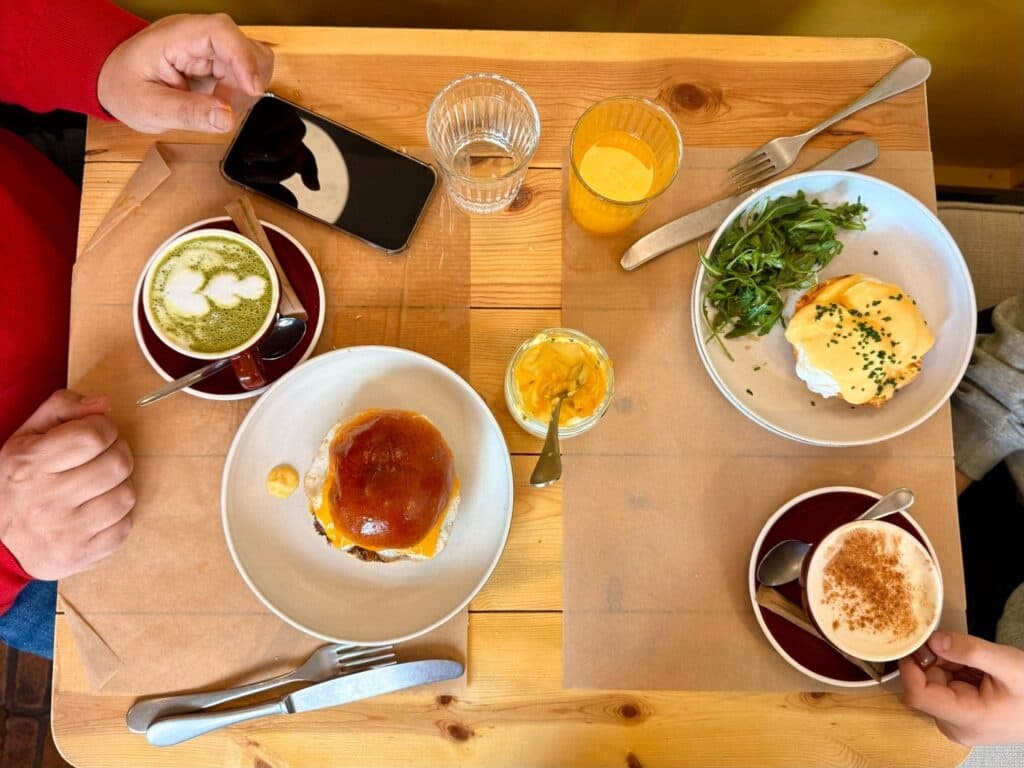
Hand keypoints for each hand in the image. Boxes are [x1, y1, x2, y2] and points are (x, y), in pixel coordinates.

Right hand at [0, 391, 135, 579]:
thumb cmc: (17, 482)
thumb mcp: (25, 438)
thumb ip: (61, 408)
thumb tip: (103, 404)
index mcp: (28, 464)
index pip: (92, 436)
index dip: (105, 427)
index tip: (98, 432)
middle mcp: (45, 499)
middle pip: (117, 464)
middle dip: (117, 453)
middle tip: (103, 457)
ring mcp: (64, 531)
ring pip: (126, 495)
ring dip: (120, 485)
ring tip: (100, 484)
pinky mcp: (81, 554)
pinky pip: (124, 526)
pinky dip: (118, 515)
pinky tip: (98, 510)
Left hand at [97, 13, 273, 133]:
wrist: (115, 79)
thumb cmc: (125, 87)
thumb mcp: (148, 108)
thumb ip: (186, 113)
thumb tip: (227, 118)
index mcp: (176, 36)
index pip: (221, 33)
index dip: (244, 59)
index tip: (253, 90)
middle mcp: (198, 36)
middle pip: (245, 49)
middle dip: (243, 85)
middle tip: (220, 109)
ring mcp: (211, 47)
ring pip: (253, 61)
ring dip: (245, 90)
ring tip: (217, 106)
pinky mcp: (219, 61)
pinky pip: (246, 73)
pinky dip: (242, 93)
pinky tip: (221, 103)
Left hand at [900, 631, 1023, 744]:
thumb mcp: (1007, 663)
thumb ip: (969, 651)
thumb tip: (933, 641)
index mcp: (966, 718)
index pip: (917, 695)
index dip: (910, 667)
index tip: (916, 643)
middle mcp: (955, 726)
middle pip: (924, 685)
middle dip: (934, 660)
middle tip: (957, 646)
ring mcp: (956, 723)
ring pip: (933, 683)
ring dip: (945, 665)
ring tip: (974, 661)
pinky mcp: (960, 716)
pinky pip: (944, 687)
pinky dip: (953, 671)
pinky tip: (974, 669)